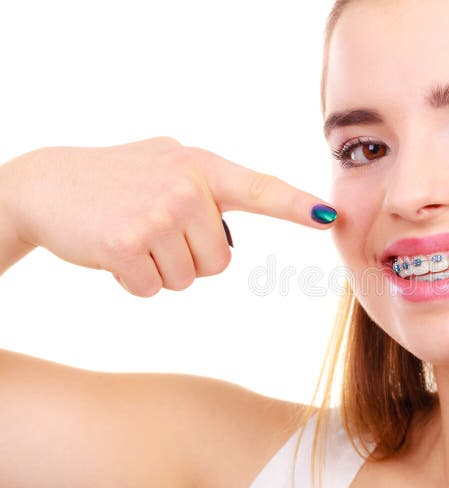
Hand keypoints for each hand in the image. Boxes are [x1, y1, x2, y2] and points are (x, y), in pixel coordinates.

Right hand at [1, 137, 335, 296]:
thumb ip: (210, 184)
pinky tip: (114, 249)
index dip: (296, 206)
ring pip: (188, 279)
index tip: (329, 217)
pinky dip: (134, 280)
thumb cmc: (119, 180)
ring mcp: (158, 214)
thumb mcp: (169, 164)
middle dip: (188, 257)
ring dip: (161, 269)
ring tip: (132, 233)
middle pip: (219, 263)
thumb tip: (251, 209)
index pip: (260, 188)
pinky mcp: (128, 244)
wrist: (47, 185)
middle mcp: (187, 187)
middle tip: (153, 227)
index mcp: (204, 167)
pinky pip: (154, 289)